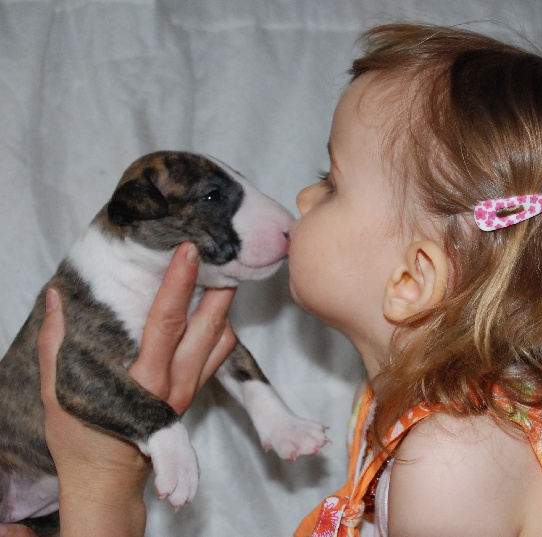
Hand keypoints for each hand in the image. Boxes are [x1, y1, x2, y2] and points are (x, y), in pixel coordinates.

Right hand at [35, 242, 236, 536]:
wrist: (109, 478)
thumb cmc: (81, 437)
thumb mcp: (56, 392)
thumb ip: (56, 343)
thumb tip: (58, 297)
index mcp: (143, 381)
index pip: (167, 323)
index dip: (179, 284)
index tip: (189, 252)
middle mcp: (175, 384)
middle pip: (208, 327)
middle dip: (218, 286)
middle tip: (220, 252)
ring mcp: (190, 389)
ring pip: (221, 340)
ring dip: (223, 305)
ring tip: (219, 272)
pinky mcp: (196, 392)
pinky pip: (220, 355)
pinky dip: (222, 328)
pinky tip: (212, 309)